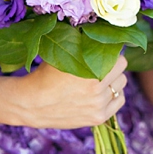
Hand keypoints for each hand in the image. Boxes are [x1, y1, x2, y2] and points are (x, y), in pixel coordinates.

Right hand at [14, 56, 128, 128]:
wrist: (30, 104)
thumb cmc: (45, 75)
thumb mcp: (63, 56)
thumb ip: (84, 47)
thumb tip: (101, 35)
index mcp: (91, 72)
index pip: (120, 59)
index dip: (112, 55)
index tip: (104, 54)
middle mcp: (98, 90)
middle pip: (122, 72)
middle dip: (113, 68)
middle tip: (101, 67)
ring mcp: (99, 106)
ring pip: (121, 86)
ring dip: (113, 82)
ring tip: (99, 81)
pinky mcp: (98, 118)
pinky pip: (119, 101)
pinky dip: (113, 96)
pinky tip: (101, 94)